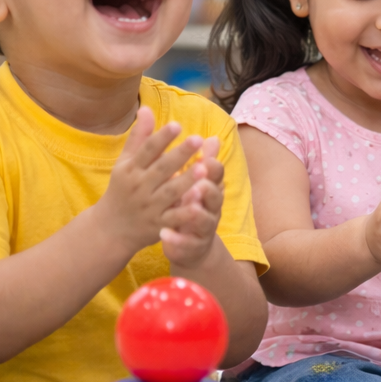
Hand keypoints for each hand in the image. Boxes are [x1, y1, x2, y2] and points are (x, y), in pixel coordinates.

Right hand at [95, 107, 207, 256]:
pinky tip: (200, 205)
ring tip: (204, 167)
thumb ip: (138, 138)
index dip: (161, 138)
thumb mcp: (124, 163)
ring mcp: (149, 207)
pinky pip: (173, 219)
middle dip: (179, 154)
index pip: (147, 150)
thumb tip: (146, 108)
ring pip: (170, 192)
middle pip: (161, 169)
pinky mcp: (158, 225)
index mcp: (131, 169)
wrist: (108, 230)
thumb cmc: (121, 190)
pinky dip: (185, 214)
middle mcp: (139, 186)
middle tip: (197, 139)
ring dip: (186, 181)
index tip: (177, 124)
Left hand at [159, 138, 222, 269]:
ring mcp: (203, 228)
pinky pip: (187, 243)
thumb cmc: (191, 205)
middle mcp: (211, 207)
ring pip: (205, 221)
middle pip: (215, 197)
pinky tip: (163, 234)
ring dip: (197, 214)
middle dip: (208, 189)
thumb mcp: (196, 183)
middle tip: (199, 182)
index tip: (203, 158)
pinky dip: (177, 239)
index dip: (213, 167)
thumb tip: (212, 135)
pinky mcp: (192, 245)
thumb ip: (201, 160)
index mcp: (209, 188)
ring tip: (188, 208)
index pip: (217, 175)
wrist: (191, 244)